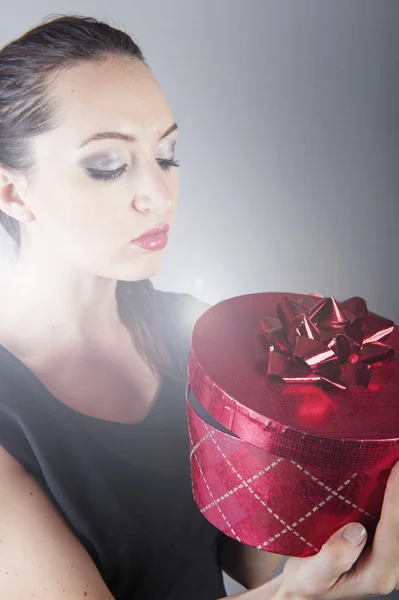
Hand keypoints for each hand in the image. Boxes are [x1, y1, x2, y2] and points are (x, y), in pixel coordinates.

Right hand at [274, 459, 398, 599]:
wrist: (306, 590)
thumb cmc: (307, 582)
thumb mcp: (311, 576)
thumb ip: (334, 558)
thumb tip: (357, 531)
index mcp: (378, 573)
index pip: (393, 529)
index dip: (397, 496)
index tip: (397, 465)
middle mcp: (392, 565)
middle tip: (395, 455)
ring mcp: (392, 556)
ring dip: (397, 490)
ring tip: (393, 459)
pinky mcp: (386, 544)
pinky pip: (394, 519)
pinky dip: (393, 496)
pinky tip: (390, 474)